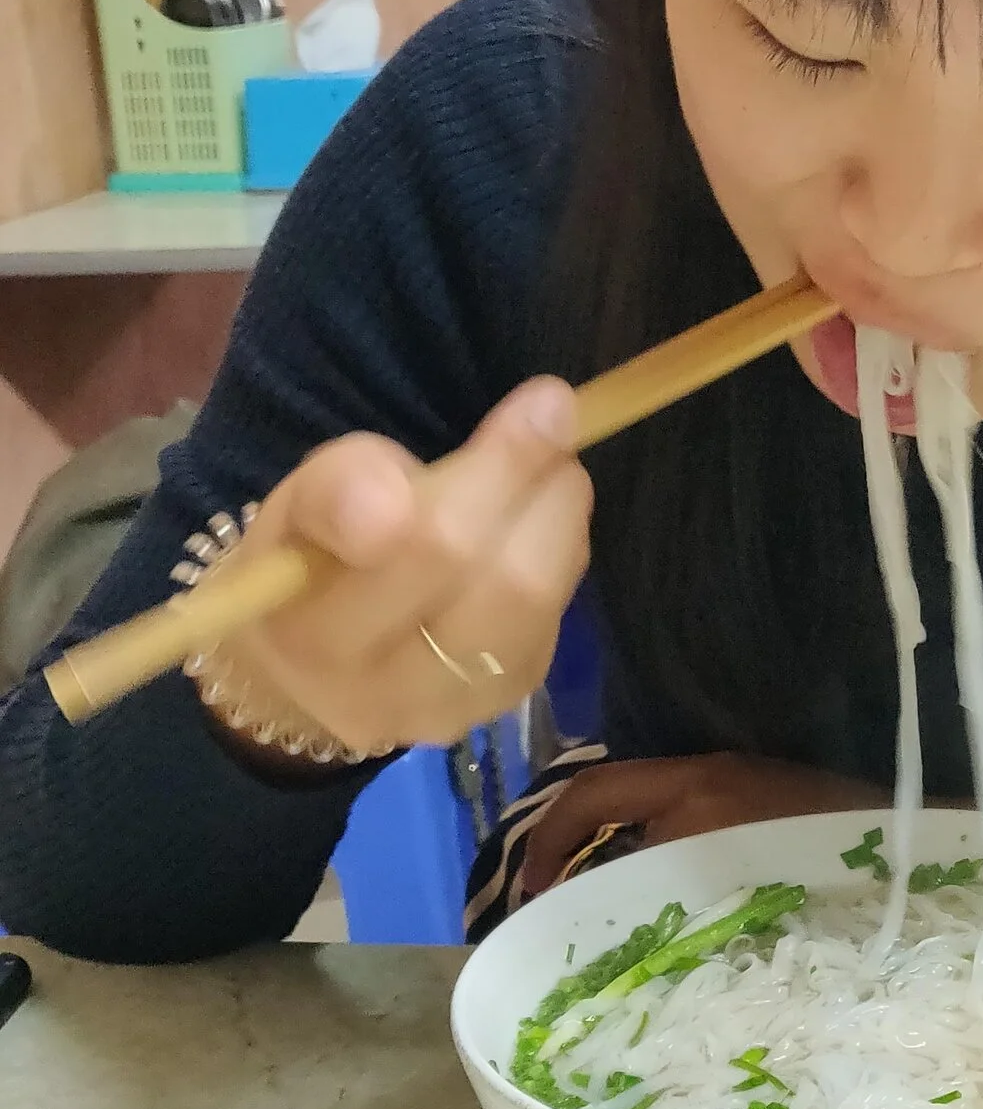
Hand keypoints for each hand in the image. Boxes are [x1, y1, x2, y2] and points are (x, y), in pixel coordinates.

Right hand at [209, 378, 591, 759]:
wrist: (305, 672)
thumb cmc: (305, 564)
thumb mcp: (294, 506)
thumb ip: (339, 485)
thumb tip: (396, 495)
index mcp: (311, 629)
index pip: (416, 546)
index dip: (494, 473)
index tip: (543, 400)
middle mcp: (381, 689)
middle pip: (501, 581)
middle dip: (540, 484)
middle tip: (554, 415)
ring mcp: (448, 709)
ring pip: (539, 605)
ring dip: (562, 519)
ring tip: (552, 467)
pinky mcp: (499, 707)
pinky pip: (551, 623)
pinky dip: (559, 559)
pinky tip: (537, 528)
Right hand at [512, 755, 890, 903]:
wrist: (914, 848)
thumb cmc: (823, 876)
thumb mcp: (726, 898)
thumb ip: (655, 899)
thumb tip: (587, 915)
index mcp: (694, 793)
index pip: (592, 796)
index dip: (547, 840)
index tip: (529, 894)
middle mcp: (711, 775)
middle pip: (612, 796)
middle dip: (572, 844)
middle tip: (553, 904)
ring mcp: (740, 779)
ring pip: (649, 809)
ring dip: (616, 849)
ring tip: (600, 913)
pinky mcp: (767, 795)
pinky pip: (688, 817)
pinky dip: (658, 850)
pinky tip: (665, 901)